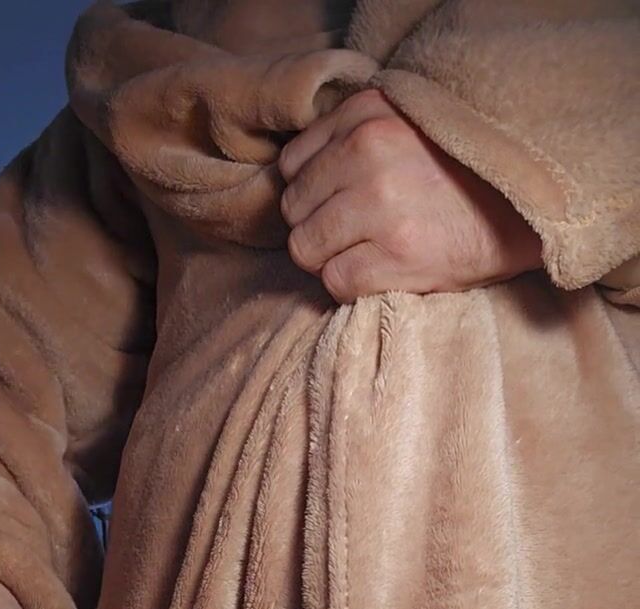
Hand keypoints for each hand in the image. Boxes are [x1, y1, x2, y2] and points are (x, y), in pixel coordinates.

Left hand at [279, 88, 542, 301]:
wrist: (526, 207)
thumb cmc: (460, 174)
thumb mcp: (405, 126)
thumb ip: (351, 137)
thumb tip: (296, 178)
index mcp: (366, 114)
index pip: (292, 165)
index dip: (311, 192)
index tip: (337, 203)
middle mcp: (368, 152)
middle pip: (294, 209)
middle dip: (317, 228)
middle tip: (354, 234)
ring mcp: (380, 206)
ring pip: (306, 248)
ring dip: (330, 259)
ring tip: (366, 254)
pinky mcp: (396, 256)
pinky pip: (335, 281)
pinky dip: (352, 285)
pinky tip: (381, 273)